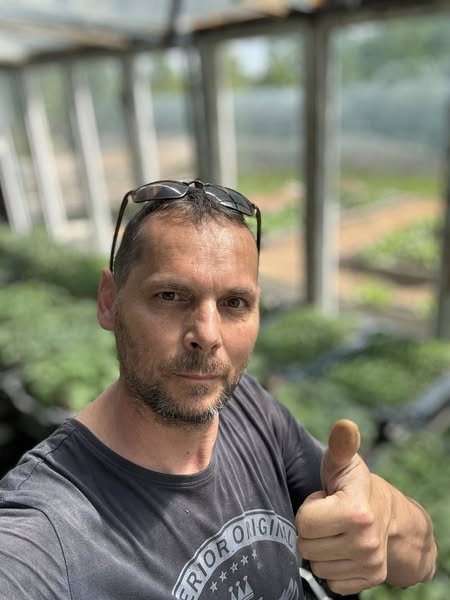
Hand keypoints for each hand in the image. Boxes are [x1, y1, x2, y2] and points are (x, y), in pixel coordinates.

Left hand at [296, 420, 390, 595]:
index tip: (325, 500)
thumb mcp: (344, 463)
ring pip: (316, 565)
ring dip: (320, 548)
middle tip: (329, 516)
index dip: (309, 509)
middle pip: (306, 546)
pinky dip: (332, 566)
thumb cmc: (354, 485)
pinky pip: (330, 581)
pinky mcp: (370, 580)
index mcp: (356, 512)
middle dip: (312, 529)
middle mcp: (366, 542)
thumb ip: (340, 446)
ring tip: (335, 530)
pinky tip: (342, 549)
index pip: (303, 522)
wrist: (390, 515)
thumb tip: (345, 425)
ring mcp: (370, 564)